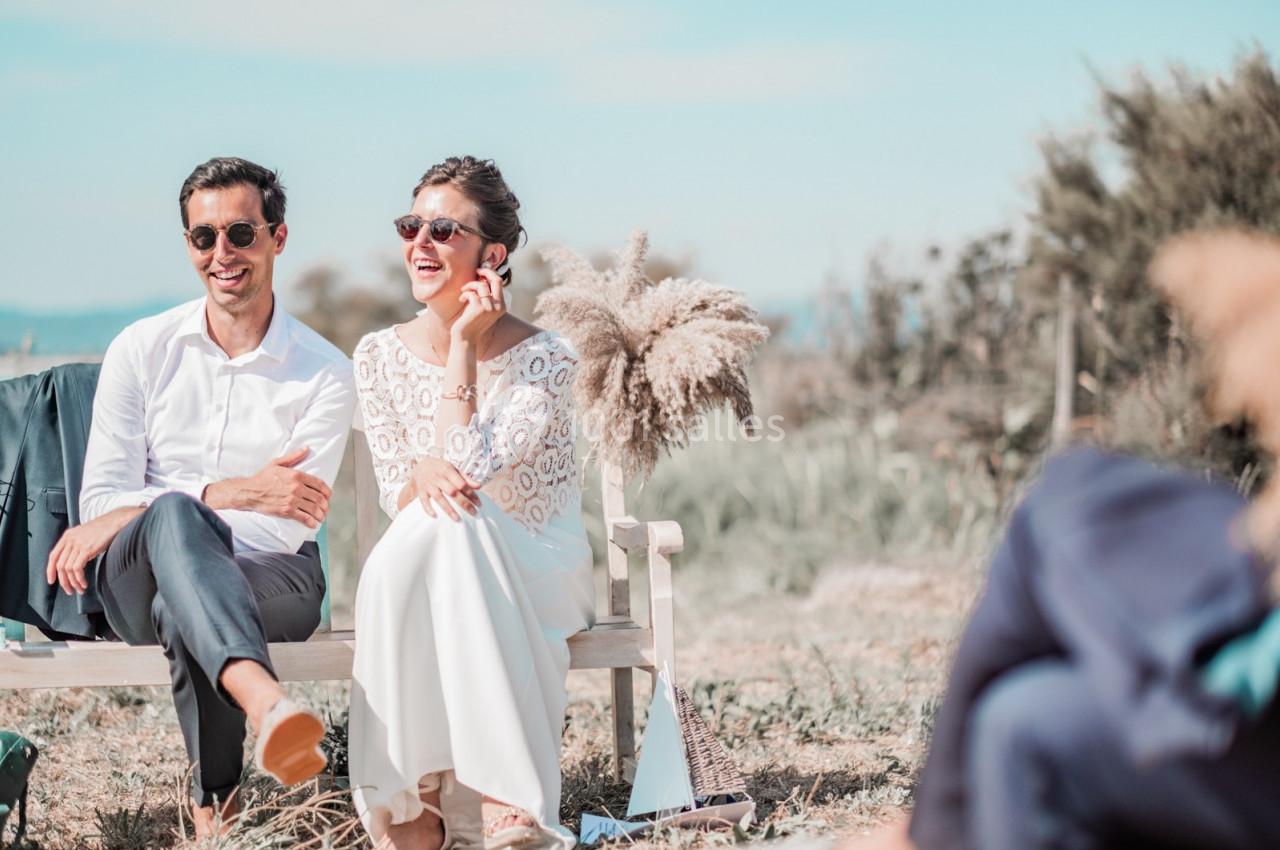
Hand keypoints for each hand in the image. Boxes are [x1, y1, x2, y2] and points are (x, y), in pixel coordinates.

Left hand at [46, 507, 140, 594]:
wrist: (115, 521)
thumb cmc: (104, 529)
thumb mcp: (84, 534)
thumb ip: (76, 545)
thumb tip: (73, 562)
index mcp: (67, 536)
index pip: (53, 556)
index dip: (50, 570)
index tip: (52, 581)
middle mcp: (70, 540)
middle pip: (60, 565)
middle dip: (63, 581)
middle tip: (69, 590)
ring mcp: (78, 545)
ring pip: (68, 569)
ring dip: (73, 582)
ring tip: (80, 588)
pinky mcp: (86, 550)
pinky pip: (77, 569)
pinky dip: (79, 579)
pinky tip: (84, 583)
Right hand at [204, 448, 330, 527]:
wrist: (249, 491)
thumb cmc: (262, 477)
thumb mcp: (278, 463)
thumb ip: (294, 456)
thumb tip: (307, 449)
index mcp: (297, 475)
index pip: (319, 484)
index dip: (327, 492)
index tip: (328, 496)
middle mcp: (297, 487)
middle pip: (318, 498)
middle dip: (325, 505)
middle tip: (325, 509)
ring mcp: (292, 500)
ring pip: (313, 509)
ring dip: (320, 515)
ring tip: (321, 517)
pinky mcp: (286, 511)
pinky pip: (304, 518)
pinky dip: (311, 522)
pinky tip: (313, 524)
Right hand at [407, 456, 481, 521]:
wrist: (421, 466)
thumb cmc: (441, 469)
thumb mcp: (453, 469)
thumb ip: (466, 478)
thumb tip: (479, 486)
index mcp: (447, 471)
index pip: (461, 484)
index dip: (471, 494)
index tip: (479, 504)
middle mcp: (438, 478)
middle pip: (452, 492)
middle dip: (463, 503)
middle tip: (473, 513)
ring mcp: (428, 485)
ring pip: (439, 498)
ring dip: (449, 509)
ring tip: (457, 519)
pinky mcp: (421, 491)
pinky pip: (423, 501)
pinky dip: (428, 508)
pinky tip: (435, 516)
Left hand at [451, 265, 505, 344]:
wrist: (465, 338)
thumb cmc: (471, 321)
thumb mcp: (482, 306)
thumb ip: (486, 294)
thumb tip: (483, 275)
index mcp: (502, 306)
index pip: (499, 282)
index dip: (489, 273)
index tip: (480, 271)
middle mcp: (498, 306)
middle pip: (496, 279)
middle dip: (486, 271)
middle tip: (477, 270)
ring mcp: (490, 308)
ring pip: (481, 285)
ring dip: (470, 285)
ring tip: (464, 291)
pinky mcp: (479, 309)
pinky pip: (471, 293)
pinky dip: (464, 293)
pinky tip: (461, 299)